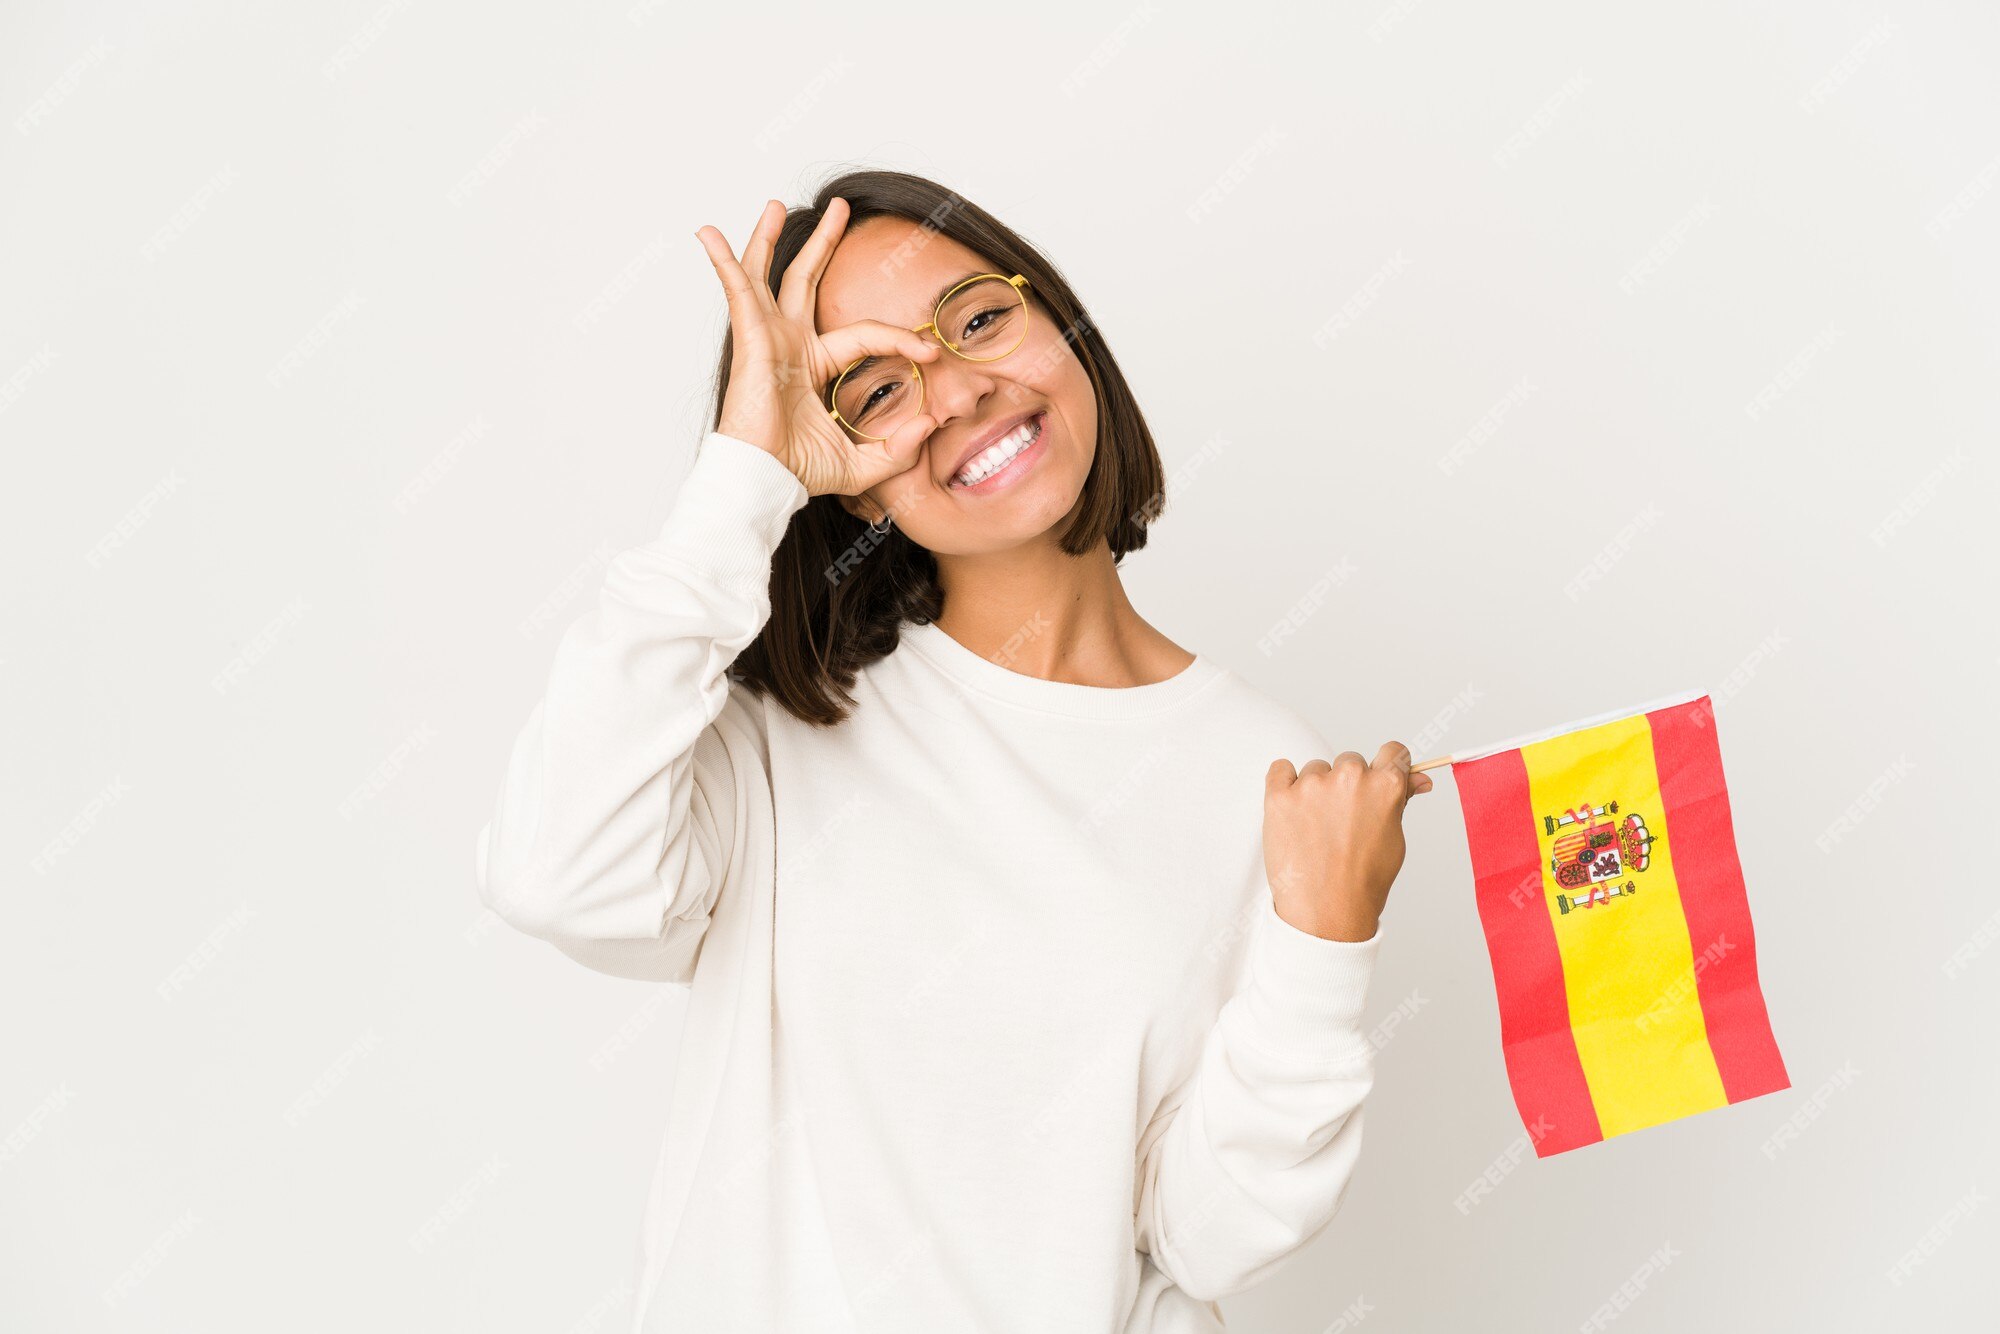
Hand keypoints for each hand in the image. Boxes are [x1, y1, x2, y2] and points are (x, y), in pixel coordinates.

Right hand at [694, 197, 942, 498]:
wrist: (764, 479)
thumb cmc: (799, 472)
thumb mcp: (864, 463)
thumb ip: (900, 447)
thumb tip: (932, 422)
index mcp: (813, 366)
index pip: (864, 334)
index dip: (900, 339)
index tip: (933, 351)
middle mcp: (788, 345)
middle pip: (804, 281)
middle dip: (822, 243)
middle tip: (840, 209)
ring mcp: (767, 338)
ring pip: (769, 275)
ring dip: (768, 237)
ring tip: (774, 203)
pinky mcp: (751, 337)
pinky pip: (737, 289)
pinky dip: (724, 261)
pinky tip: (707, 233)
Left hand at [1262, 741, 1432, 942]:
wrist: (1325, 913)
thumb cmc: (1362, 882)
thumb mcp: (1394, 840)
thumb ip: (1401, 802)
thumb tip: (1419, 778)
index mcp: (1385, 786)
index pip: (1393, 752)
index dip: (1388, 766)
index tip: (1378, 779)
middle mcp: (1350, 778)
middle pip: (1350, 761)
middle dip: (1347, 785)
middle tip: (1342, 823)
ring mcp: (1312, 786)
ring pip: (1315, 770)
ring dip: (1315, 790)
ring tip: (1317, 830)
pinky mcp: (1279, 796)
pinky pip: (1280, 770)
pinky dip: (1284, 784)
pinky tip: (1293, 813)